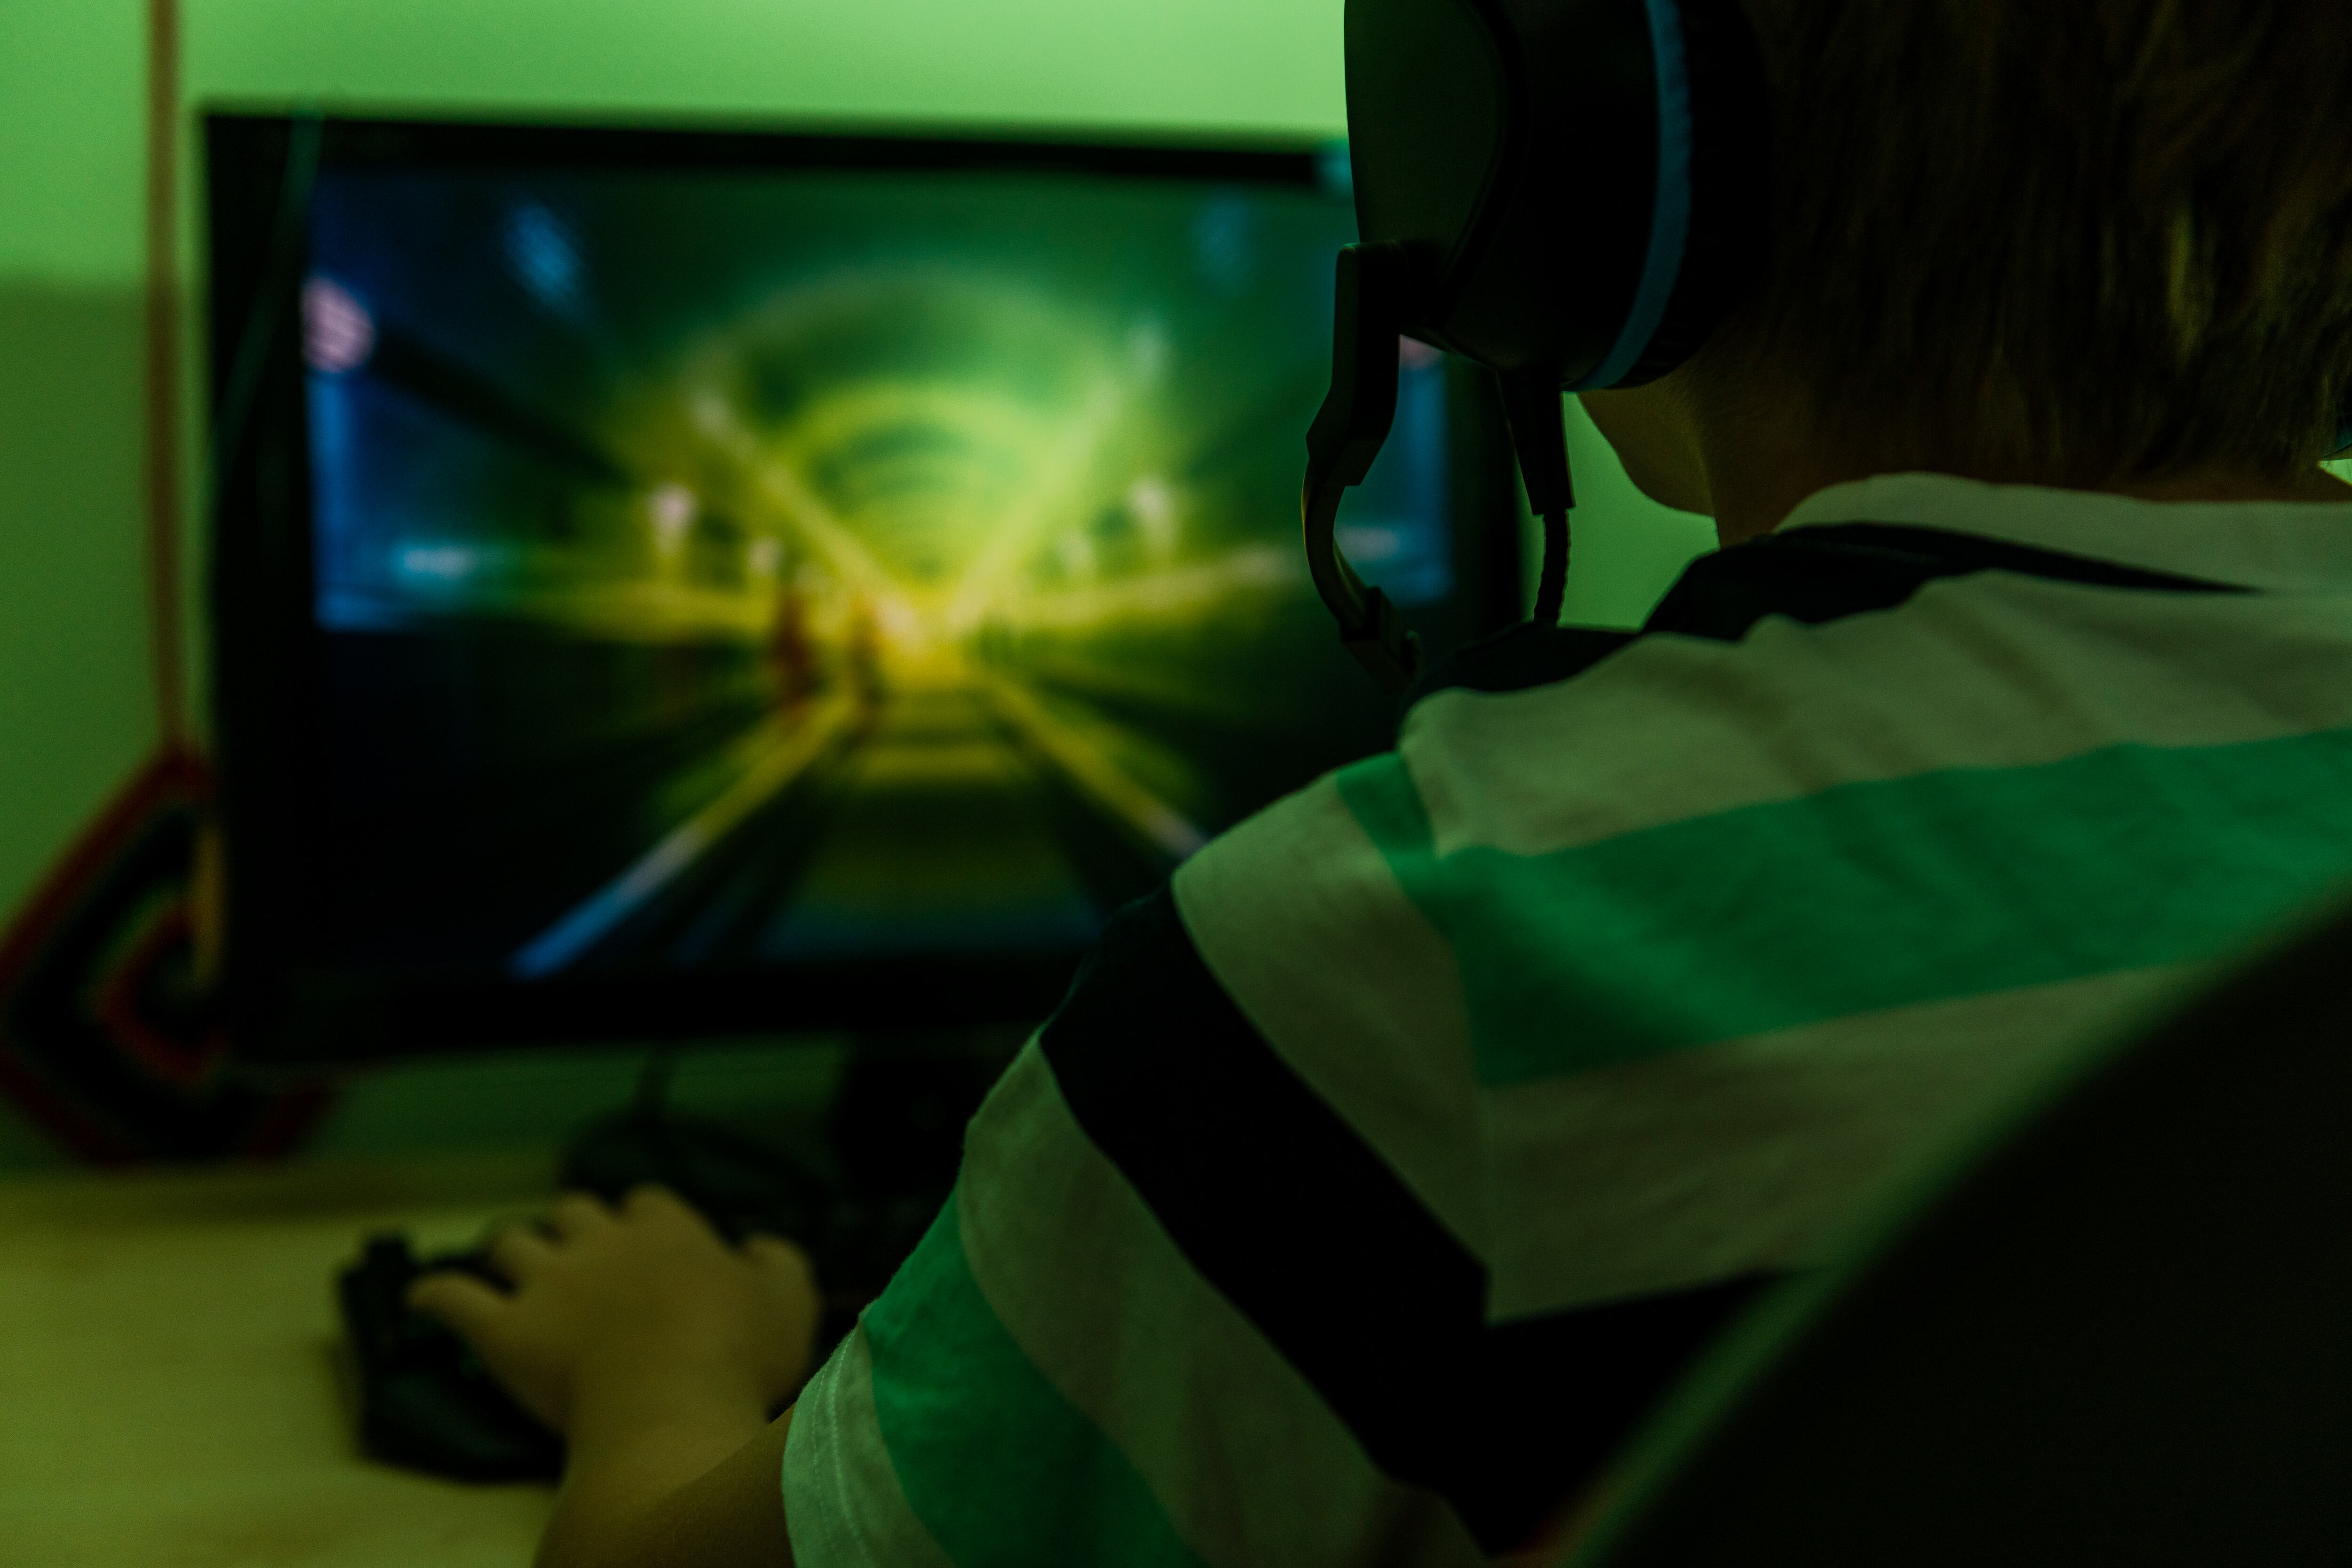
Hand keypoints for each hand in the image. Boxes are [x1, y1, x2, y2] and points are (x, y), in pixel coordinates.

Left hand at [409, 1186, 821, 1440]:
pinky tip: (422, 1297)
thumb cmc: (735, 1359)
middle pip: (572, 1210)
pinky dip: (433, 1294)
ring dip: (510, 1251)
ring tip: (510, 1265)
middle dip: (572, 1225)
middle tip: (578, 1250)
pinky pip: (453, 1298)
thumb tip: (759, 1249)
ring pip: (511, 1242)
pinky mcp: (504, 1330)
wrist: (670, 1409)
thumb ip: (777, 1264)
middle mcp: (601, 1245)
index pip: (647, 1202)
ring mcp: (548, 1284)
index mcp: (666, 1233)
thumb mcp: (788, 1303)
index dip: (646, 1219)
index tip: (652, 1240)